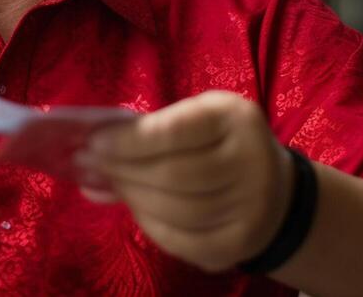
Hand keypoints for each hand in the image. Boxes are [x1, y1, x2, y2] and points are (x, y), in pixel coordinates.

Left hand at [75, 90, 294, 273]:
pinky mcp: (240, 244)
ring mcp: (250, 208)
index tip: (93, 142)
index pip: (175, 131)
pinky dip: (152, 226)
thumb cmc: (221, 144)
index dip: (130, 140)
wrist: (275, 190)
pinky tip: (137, 209)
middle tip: (88, 165)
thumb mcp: (197, 120)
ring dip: (134, 198)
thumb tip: (87, 161)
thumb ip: (148, 135)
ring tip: (111, 184)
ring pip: (177, 211)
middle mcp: (252, 162)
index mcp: (236, 119)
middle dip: (124, 171)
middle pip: (173, 175)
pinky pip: (184, 241)